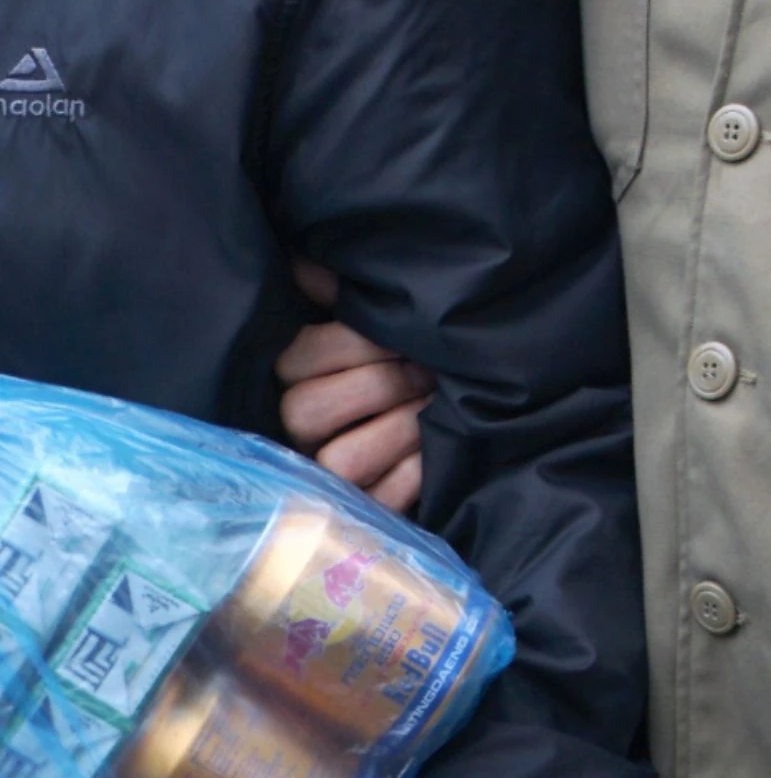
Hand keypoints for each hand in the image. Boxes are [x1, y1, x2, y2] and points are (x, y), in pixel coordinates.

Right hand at [277, 261, 431, 512]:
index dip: (352, 341)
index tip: (401, 333)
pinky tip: (437, 447)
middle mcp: (298, 433)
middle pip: (307, 409)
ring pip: (341, 459)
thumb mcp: (380, 320)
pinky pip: (378, 502)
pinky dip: (414, 472)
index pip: (297, 358)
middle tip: (424, 370)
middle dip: (380, 382)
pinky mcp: (362, 516)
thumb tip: (306, 260)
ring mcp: (325, 479)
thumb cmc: (415, 356)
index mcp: (297, 379)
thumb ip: (342, 291)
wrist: (466, 408)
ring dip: (399, 427)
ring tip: (432, 405)